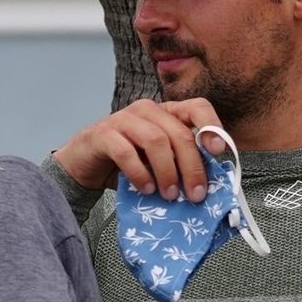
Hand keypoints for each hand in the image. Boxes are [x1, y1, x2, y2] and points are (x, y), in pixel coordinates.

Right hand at [51, 98, 229, 201]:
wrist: (84, 165)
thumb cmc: (127, 163)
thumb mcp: (159, 162)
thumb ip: (180, 163)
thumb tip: (208, 183)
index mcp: (166, 112)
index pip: (197, 107)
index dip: (211, 126)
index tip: (218, 152)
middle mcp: (147, 110)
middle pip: (178, 133)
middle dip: (191, 166)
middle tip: (195, 195)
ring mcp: (123, 119)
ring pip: (155, 140)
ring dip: (167, 171)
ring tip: (170, 195)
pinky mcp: (102, 134)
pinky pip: (125, 151)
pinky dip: (139, 173)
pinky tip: (145, 189)